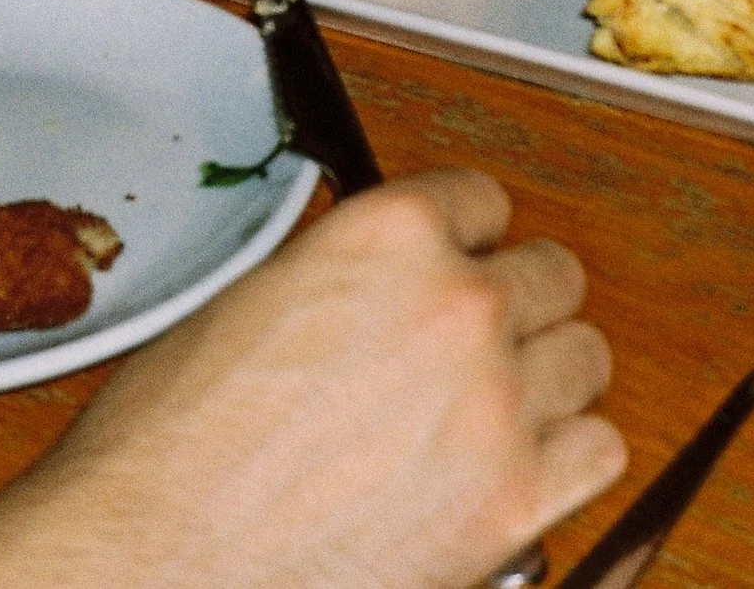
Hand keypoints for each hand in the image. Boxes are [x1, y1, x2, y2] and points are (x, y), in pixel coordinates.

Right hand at [0, 170, 623, 588]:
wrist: (154, 558)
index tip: (462, 263)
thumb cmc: (170, 452)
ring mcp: (497, 401)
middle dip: (516, 307)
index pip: (483, 200)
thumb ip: (345, 276)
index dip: (468, 239)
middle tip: (478, 346)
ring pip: (586, 357)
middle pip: (554, 275)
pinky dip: (566, 460)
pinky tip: (520, 467)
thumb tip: (383, 284)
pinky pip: (599, 449)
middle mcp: (456, 304)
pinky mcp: (516, 497)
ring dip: (547, 380)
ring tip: (497, 410)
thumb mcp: (251, 304)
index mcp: (386, 236)